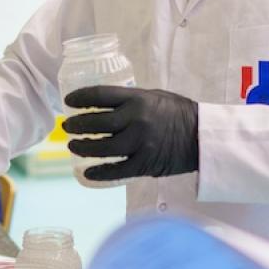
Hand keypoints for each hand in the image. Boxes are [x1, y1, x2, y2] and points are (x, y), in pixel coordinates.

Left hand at [62, 86, 197, 181]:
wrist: (202, 137)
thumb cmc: (178, 113)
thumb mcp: (155, 96)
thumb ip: (130, 99)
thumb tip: (104, 103)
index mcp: (137, 99)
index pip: (100, 95)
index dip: (80, 98)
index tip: (68, 101)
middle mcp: (136, 120)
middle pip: (95, 123)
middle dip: (76, 125)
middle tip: (67, 127)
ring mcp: (139, 143)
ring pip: (101, 148)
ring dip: (83, 148)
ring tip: (73, 146)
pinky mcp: (144, 164)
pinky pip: (116, 170)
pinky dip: (99, 172)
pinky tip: (88, 172)